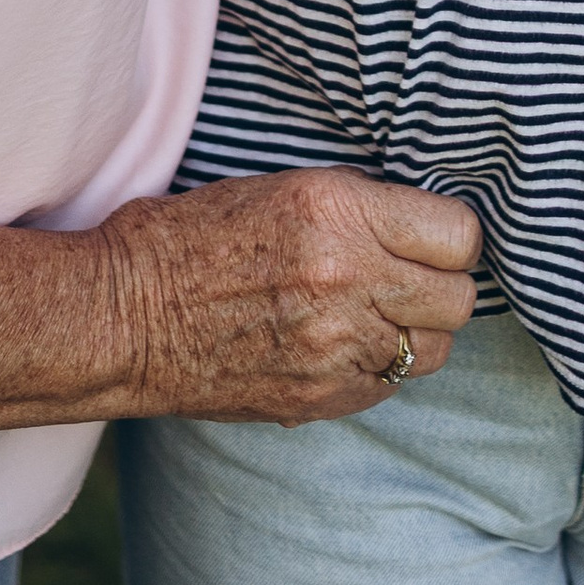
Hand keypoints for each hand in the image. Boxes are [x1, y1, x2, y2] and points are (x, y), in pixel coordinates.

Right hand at [109, 167, 480, 424]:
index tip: (432, 235)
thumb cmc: (193, 236)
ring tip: (379, 311)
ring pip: (433, 349)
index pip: (459, 234)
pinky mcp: (319, 398)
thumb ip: (360, 205)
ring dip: (416, 330)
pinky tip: (342, 343)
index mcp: (338, 211)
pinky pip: (389, 385)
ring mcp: (335, 348)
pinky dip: (377, 366)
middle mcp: (347, 280)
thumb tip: (420, 222)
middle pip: (459, 298)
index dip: (450, 235)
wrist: (123, 315)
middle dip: (442, 284)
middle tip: (411, 274)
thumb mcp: (282, 187)